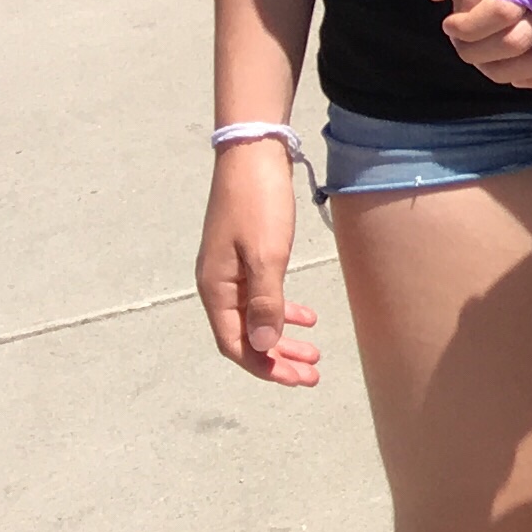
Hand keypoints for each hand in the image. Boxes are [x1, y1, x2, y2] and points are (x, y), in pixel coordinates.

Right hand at [196, 141, 319, 385]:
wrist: (254, 153)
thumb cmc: (259, 203)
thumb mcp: (267, 256)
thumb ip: (265, 303)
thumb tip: (260, 348)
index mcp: (216, 289)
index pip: (234, 344)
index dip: (264, 367)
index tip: (298, 379)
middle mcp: (218, 284)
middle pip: (245, 336)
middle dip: (277, 358)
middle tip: (312, 373)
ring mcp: (231, 268)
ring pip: (255, 317)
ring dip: (281, 336)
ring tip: (314, 351)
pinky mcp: (246, 254)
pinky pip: (261, 294)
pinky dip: (282, 309)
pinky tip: (305, 315)